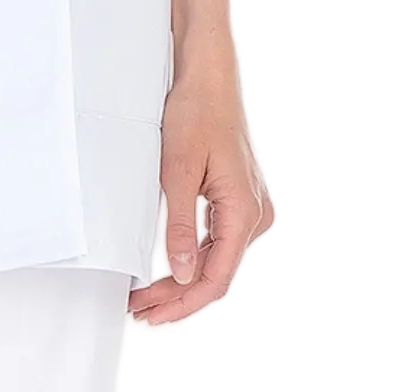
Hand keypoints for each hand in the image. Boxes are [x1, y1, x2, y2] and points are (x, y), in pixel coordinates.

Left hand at [127, 63, 277, 334]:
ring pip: (217, 261)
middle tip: (141, 316)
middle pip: (216, 276)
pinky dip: (192, 259)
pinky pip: (218, 242)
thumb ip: (181, 225)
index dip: (180, 304)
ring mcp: (248, 209)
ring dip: (183, 283)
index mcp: (243, 212)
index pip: (214, 278)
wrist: (209, 78)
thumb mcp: (179, 170)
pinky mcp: (238, 200)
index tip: (151, 316)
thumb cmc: (197, 112)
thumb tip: (181, 272)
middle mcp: (253, 216)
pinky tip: (168, 269)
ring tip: (148, 299)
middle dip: (177, 301)